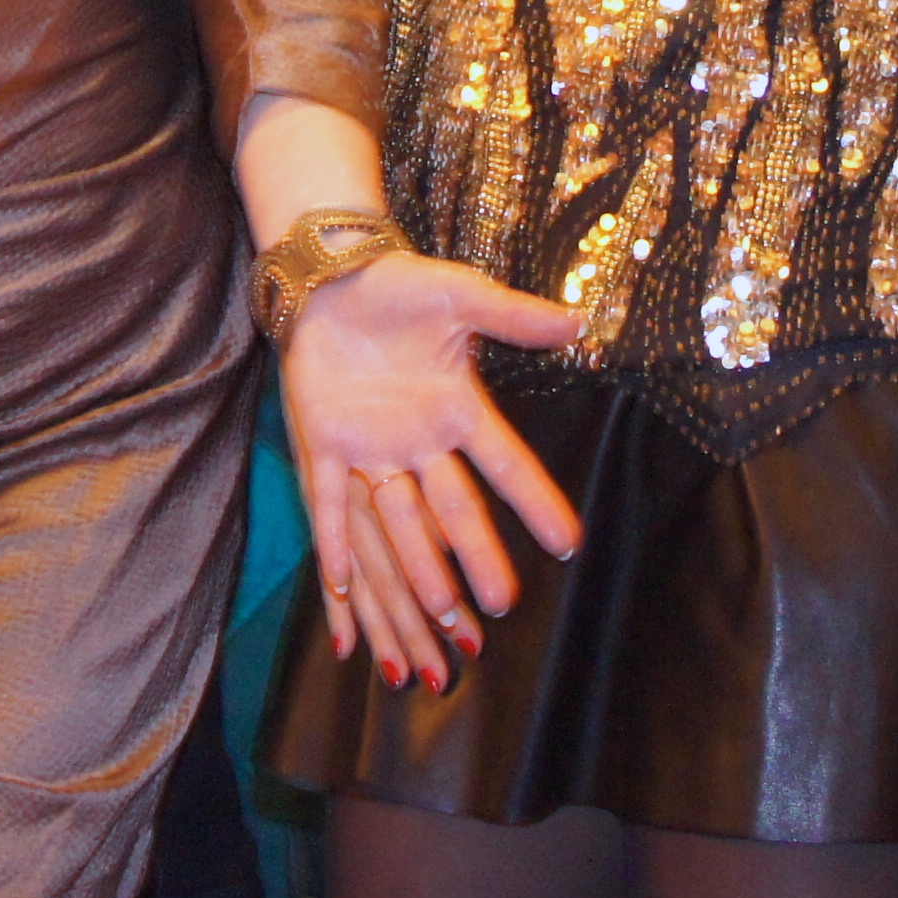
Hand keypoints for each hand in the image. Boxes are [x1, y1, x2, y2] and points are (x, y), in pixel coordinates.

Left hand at [279, 251, 584, 698]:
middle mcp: (417, 441)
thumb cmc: (399, 287)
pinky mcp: (321, 442)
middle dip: (475, 558)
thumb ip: (512, 315)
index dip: (534, 501)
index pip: (503, 462)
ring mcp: (369, 447)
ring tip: (443, 620)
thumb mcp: (459, 293)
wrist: (331, 276)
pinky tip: (343, 592)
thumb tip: (577, 323)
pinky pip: (328, 502)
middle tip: (501, 608)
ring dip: (417, 570)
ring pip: (398, 521)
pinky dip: (335, 545)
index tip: (569, 544)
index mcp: (455, 407)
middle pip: (452, 509)